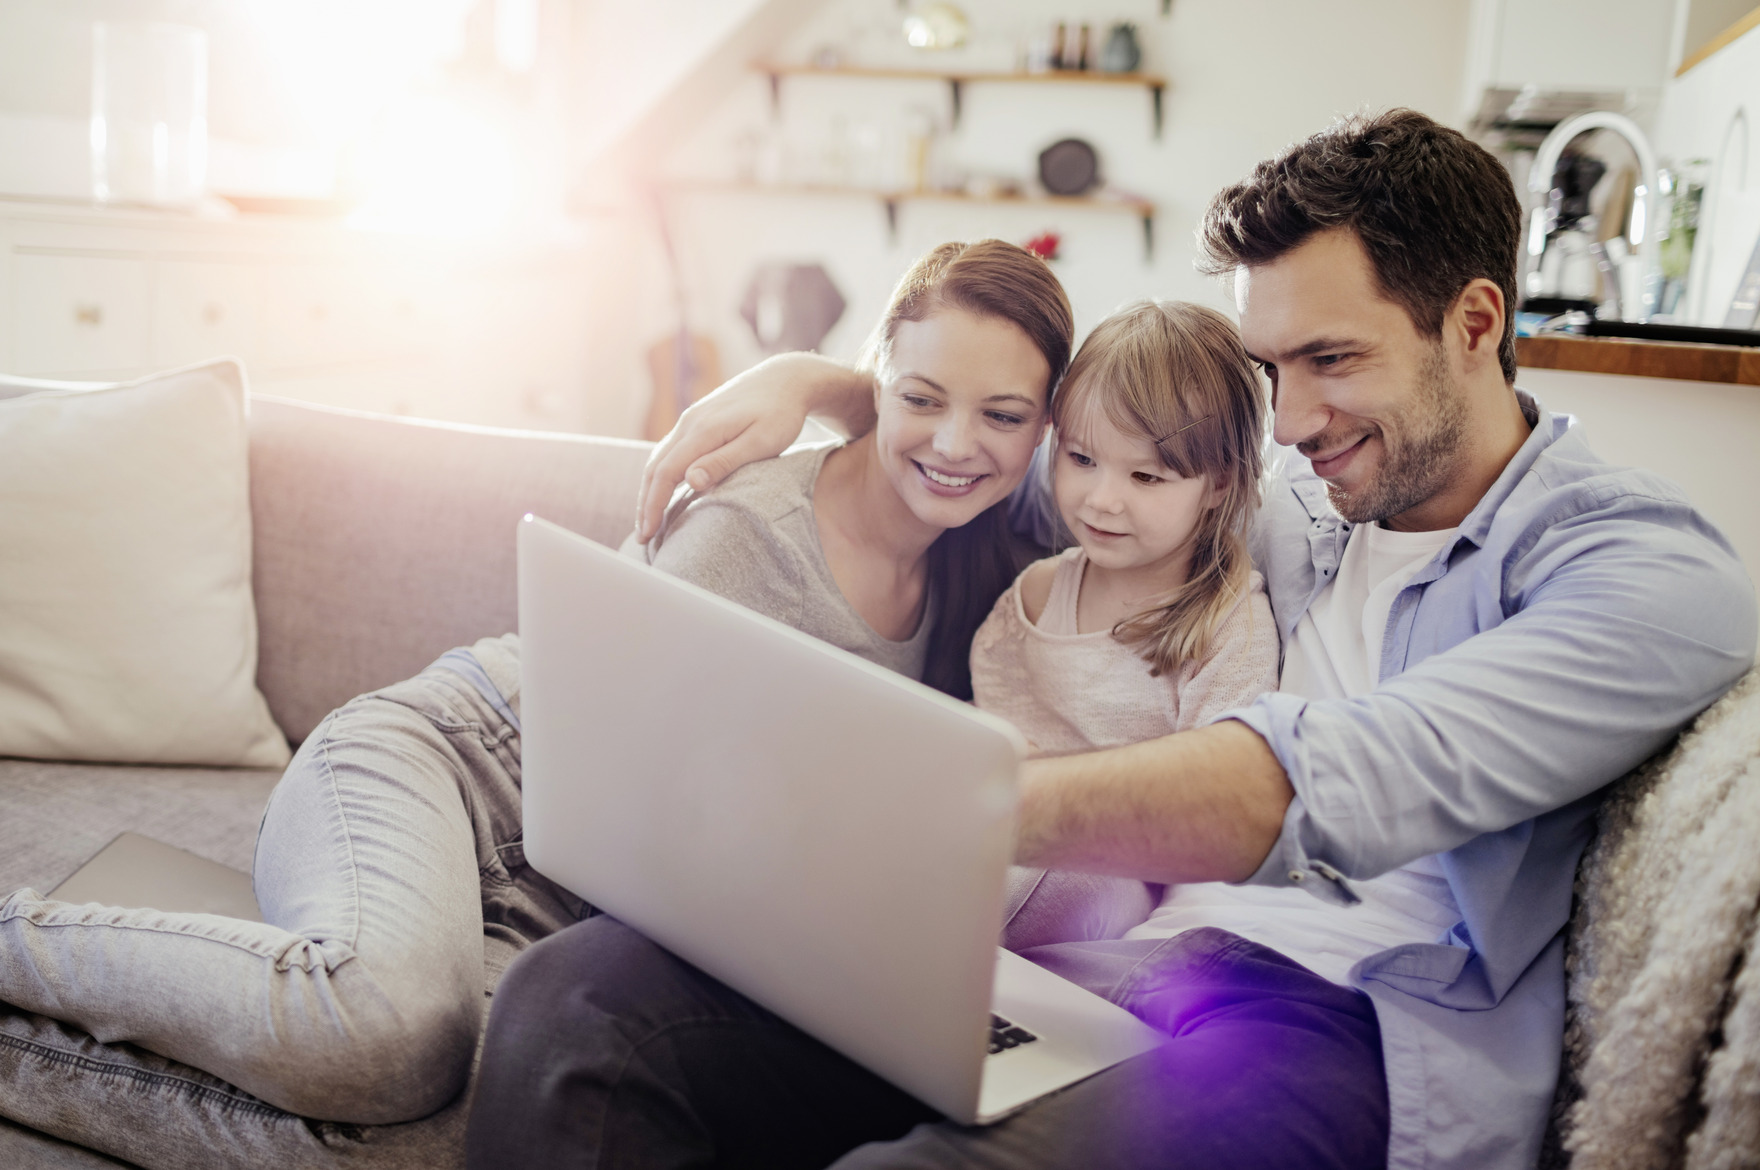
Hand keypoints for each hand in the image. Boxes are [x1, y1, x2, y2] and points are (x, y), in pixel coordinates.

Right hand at [634, 353, 874, 540]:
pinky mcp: (697, 421)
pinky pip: (670, 451)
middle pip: (655, 467)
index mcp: (704, 430)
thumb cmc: (781, 414)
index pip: (666, 472)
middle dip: (645, 503)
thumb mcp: (761, 441)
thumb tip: (690, 482)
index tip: (648, 532)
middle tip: (643, 537)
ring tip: (648, 520)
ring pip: (659, 459)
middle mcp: (690, 423)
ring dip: (649, 490)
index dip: (653, 505)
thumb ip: (725, 461)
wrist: (785, 379)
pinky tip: (664, 492)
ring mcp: (691, 420)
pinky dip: (661, 475)